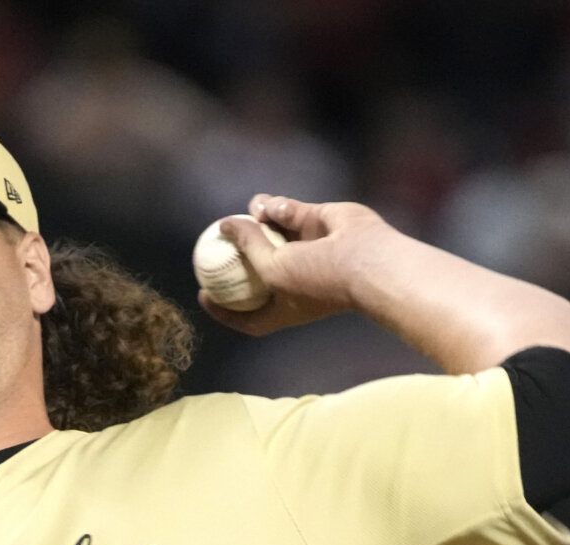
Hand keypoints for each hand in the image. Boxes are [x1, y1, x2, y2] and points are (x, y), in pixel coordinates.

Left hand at [197, 196, 389, 336]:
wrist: (365, 260)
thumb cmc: (316, 279)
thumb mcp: (271, 270)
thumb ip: (248, 247)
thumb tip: (224, 226)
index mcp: (286, 307)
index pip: (249, 316)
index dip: (225, 310)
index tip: (204, 295)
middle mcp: (297, 281)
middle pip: (259, 270)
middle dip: (238, 258)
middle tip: (215, 246)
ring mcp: (310, 251)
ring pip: (275, 234)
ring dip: (256, 224)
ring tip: (240, 216)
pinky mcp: (320, 223)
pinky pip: (292, 213)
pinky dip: (277, 206)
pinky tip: (263, 202)